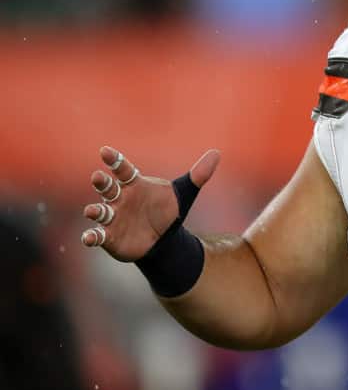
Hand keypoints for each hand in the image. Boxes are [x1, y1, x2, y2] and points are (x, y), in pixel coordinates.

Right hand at [81, 146, 219, 261]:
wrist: (164, 238)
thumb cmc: (168, 210)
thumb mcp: (185, 192)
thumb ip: (199, 174)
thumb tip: (217, 153)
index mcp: (135, 184)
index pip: (122, 169)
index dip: (114, 160)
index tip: (105, 151)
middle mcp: (120, 198)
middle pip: (107, 187)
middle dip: (102, 182)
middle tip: (98, 176)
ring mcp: (113, 217)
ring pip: (100, 211)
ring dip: (95, 210)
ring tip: (93, 211)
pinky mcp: (110, 236)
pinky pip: (97, 235)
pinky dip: (92, 236)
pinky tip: (88, 238)